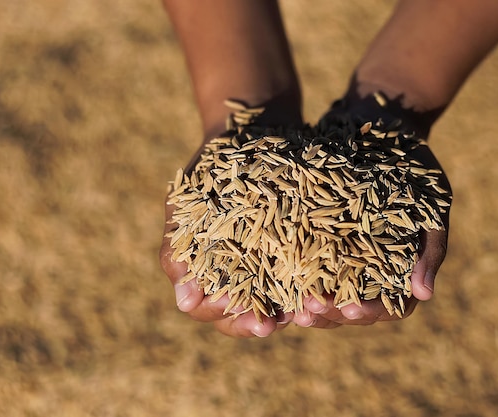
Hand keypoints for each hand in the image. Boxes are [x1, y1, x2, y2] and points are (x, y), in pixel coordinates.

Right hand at [159, 149, 293, 337]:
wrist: (244, 139)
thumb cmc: (206, 175)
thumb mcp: (184, 207)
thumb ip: (177, 251)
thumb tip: (184, 301)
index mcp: (205, 273)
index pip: (205, 308)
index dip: (218, 312)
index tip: (229, 305)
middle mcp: (236, 277)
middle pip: (240, 316)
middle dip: (253, 323)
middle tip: (268, 325)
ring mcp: (266, 268)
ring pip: (274, 303)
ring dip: (287, 313)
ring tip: (300, 314)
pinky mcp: (295, 253)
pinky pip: (302, 278)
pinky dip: (309, 286)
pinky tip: (320, 289)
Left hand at [292, 92, 450, 328]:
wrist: (379, 123)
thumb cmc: (415, 165)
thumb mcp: (432, 203)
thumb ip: (432, 248)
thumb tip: (424, 295)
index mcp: (398, 268)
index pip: (388, 306)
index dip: (369, 312)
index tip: (351, 309)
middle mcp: (366, 267)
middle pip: (348, 306)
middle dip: (328, 312)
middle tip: (307, 310)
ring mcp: (338, 253)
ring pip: (320, 290)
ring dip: (303, 301)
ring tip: (287, 305)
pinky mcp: (311, 233)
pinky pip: (297, 260)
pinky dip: (286, 272)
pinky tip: (268, 274)